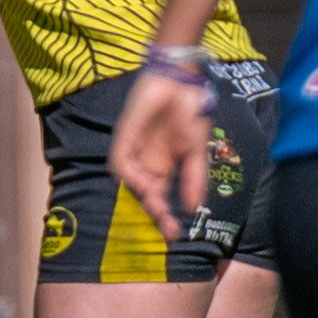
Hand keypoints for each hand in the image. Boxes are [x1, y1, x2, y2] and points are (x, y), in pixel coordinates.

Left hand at [108, 72, 208, 237]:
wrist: (182, 84)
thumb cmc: (191, 114)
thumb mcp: (196, 152)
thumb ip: (193, 178)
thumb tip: (193, 207)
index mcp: (164, 167)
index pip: (160, 197)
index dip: (166, 215)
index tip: (176, 233)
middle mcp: (147, 162)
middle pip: (145, 194)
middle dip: (155, 212)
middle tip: (167, 227)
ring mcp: (134, 150)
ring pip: (131, 181)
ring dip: (144, 196)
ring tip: (159, 207)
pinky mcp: (124, 137)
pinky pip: (120, 161)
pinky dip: (129, 174)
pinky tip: (142, 183)